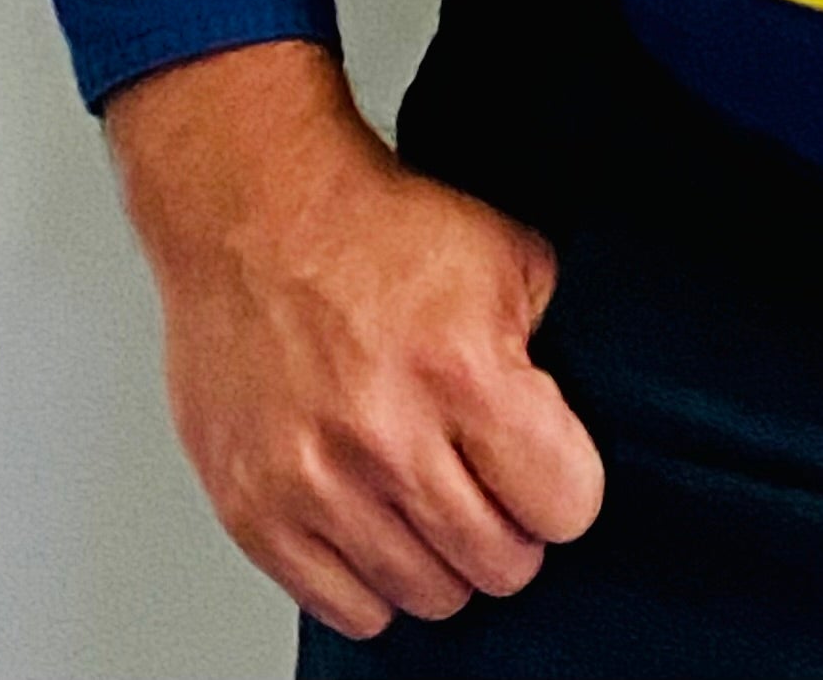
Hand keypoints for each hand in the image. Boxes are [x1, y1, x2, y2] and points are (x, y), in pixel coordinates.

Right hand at [106, 38, 605, 638]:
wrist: (256, 213)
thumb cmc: (377, 230)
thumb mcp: (507, 255)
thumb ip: (551, 342)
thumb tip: (563, 423)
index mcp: (465, 371)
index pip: (564, 505)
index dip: (565, 487)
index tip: (548, 469)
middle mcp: (389, 440)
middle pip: (500, 566)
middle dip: (511, 529)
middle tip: (490, 486)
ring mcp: (316, 484)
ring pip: (428, 596)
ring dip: (443, 558)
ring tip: (429, 498)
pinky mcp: (256, 513)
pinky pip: (348, 610)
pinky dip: (374, 581)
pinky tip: (376, 524)